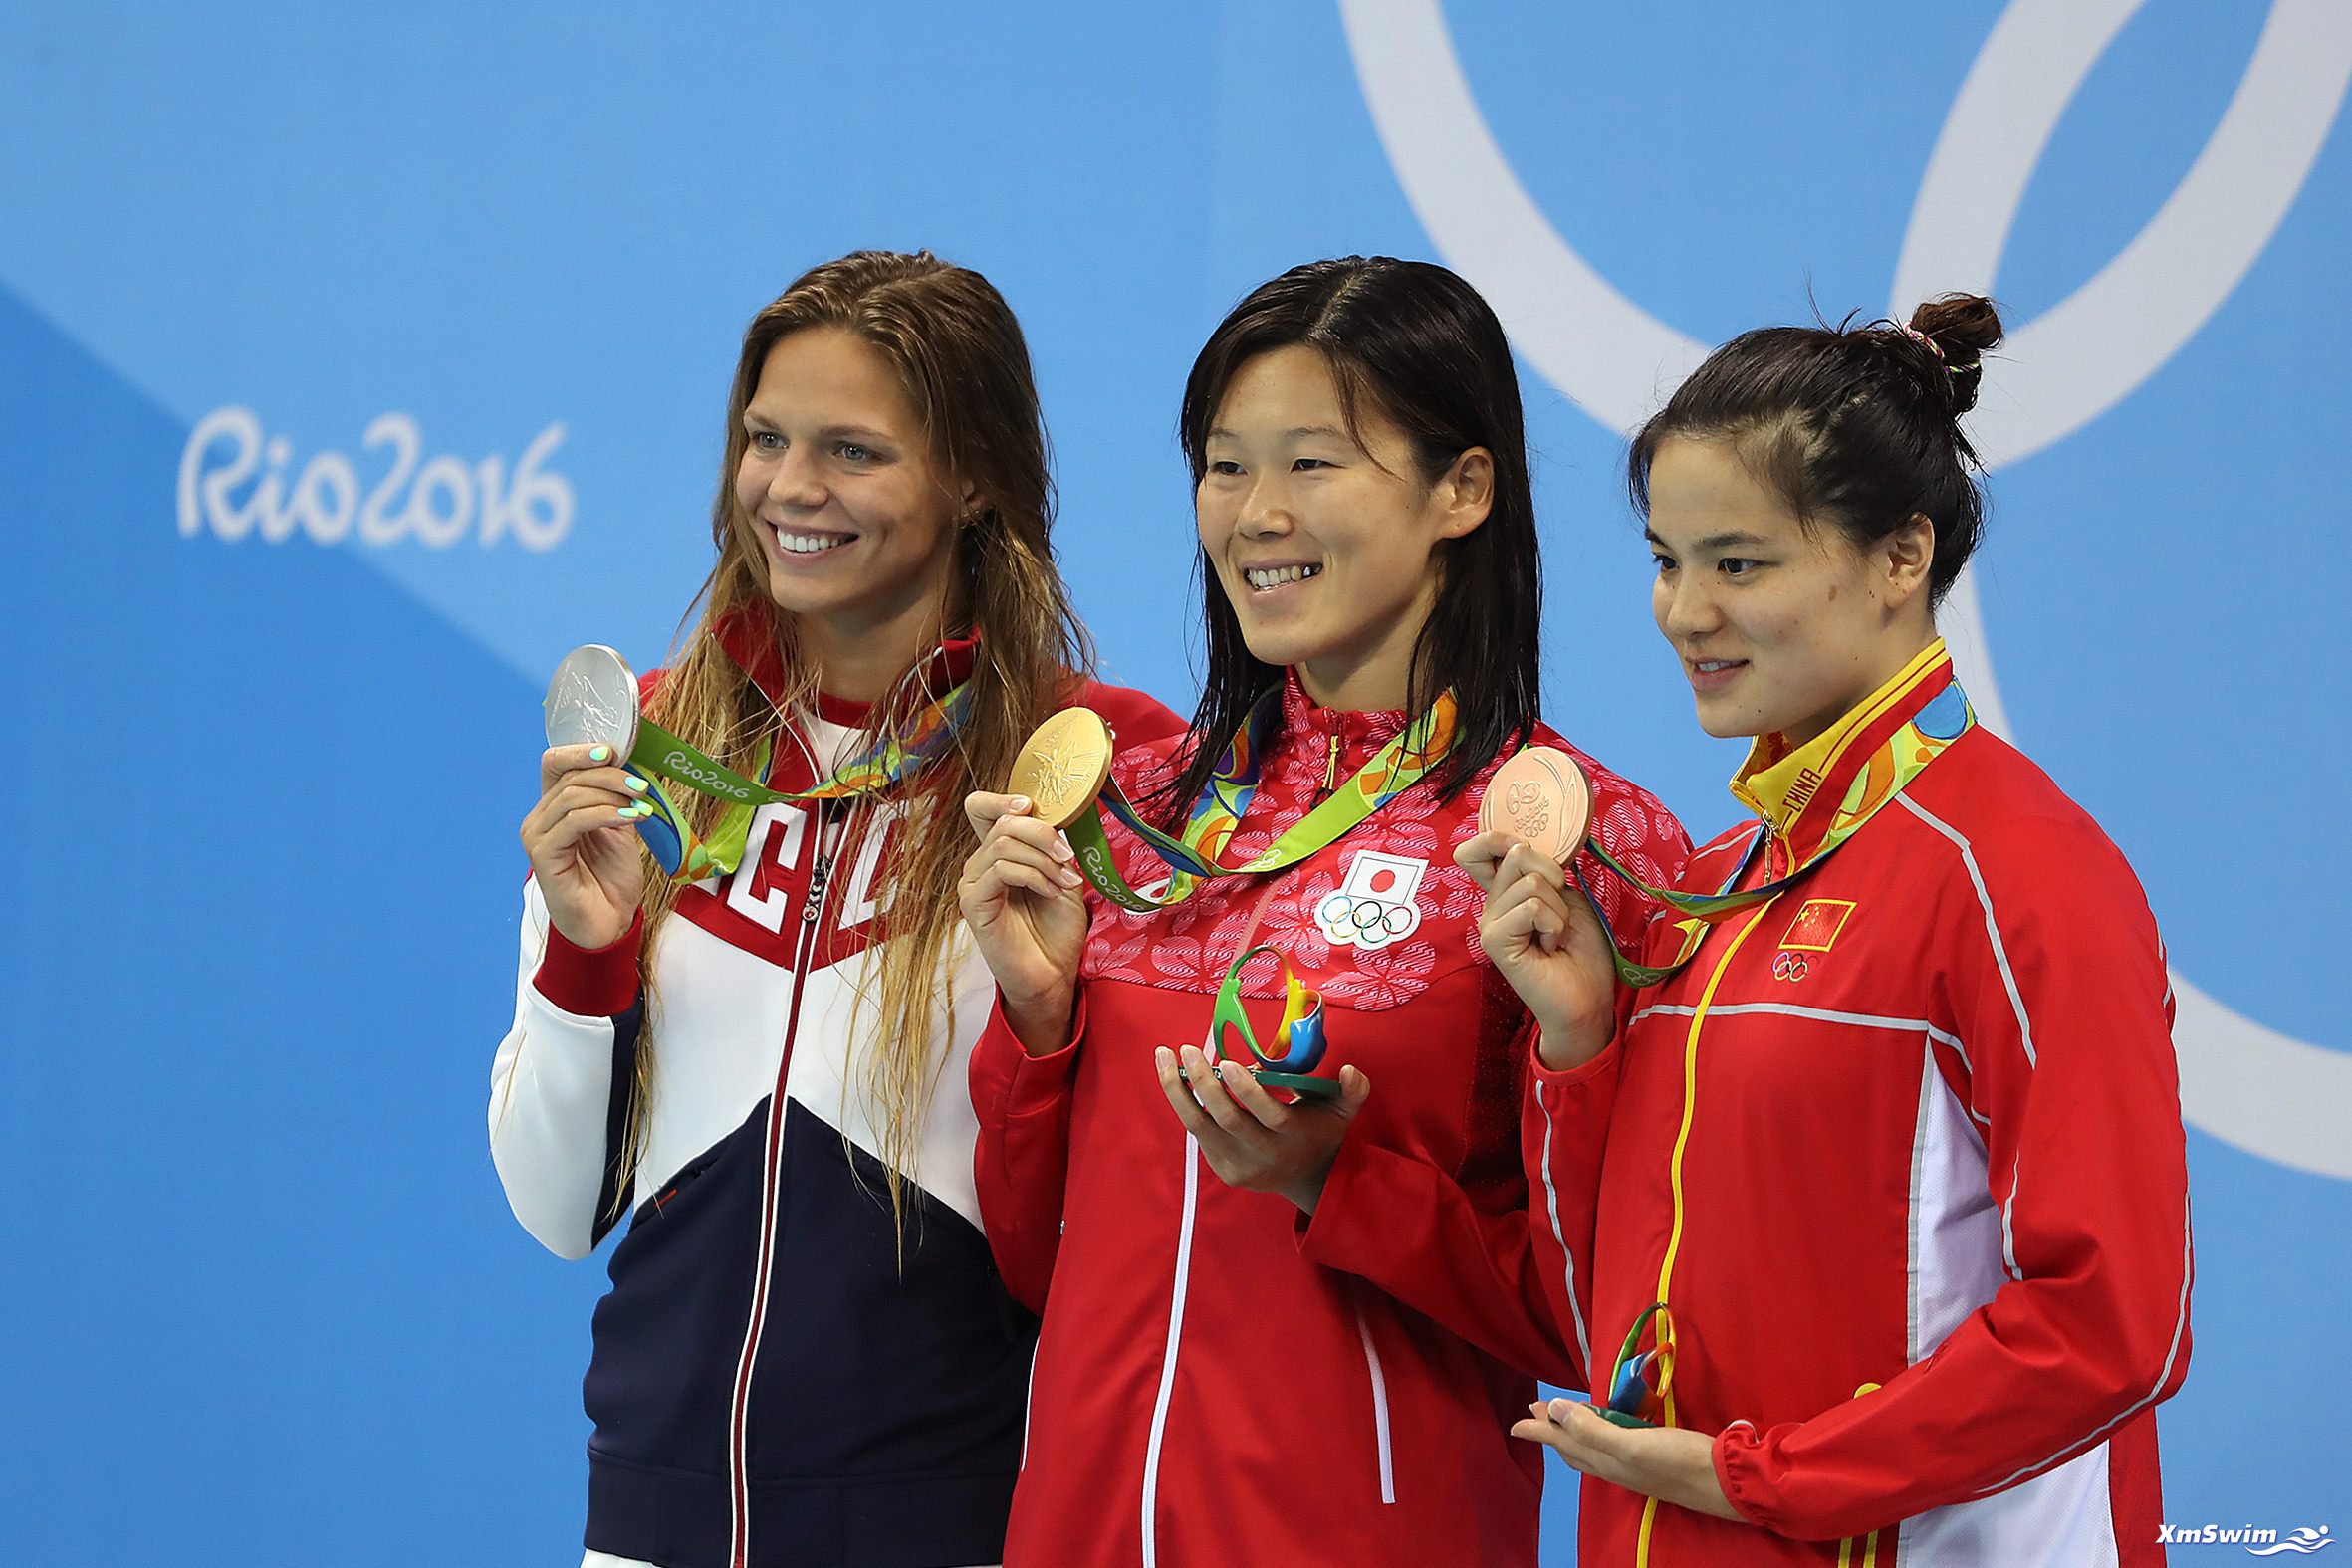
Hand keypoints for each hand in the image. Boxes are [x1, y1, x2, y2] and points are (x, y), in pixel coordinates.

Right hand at [521, 743, 650, 949]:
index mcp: (555, 807)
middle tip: (641, 788)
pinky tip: (629, 820)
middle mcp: (540, 819)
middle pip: (568, 776)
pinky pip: (573, 822)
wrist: (609, 922)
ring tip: (640, 806)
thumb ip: (618, 798)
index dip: (581, 751)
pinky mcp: (543, 856)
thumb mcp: (620, 827)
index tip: (615, 751)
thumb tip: (632, 766)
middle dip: (609, 776)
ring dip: (611, 795)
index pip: (555, 763)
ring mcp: (538, 837)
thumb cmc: (612, 879)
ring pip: (571, 796)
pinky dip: (604, 814)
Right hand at [958, 792, 1087, 1053]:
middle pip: (1002, 822)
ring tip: (1064, 884)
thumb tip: (1053, 818)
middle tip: (1068, 857)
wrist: (1052, 975)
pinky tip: (1050, 892)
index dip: (1001, 798)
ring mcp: (973, 883)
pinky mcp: (974, 903)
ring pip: (1004, 844)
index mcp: (997, 854)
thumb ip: (1052, 847)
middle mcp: (979, 864)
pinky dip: (1033, 876)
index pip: (981, 809)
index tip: (1031, 806)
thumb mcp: (1062, 878)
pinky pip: (1001, 870)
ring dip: (1043, 860)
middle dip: (1041, 833)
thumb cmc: (1056, 930)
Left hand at [1153, 1045, 1371, 1213]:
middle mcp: (1264, 1154)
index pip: (1268, 1115)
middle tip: (1188, 1049)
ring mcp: (1240, 1164)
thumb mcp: (1343, 1112)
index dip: (1247, 1091)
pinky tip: (1173, 1076)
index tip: (1229, 1062)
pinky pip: (1198, 1132)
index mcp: (1293, 1137)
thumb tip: (1350, 1070)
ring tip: (1164, 1057)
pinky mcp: (1222, 1168)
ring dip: (1178, 1091)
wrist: (1305, 1178)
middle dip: (1204, 1083)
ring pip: (1200, 1127)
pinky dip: (1182, 1103)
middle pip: (1228, 1120)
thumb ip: (1353, 1091)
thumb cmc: (1321, 1131)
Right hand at [1454, 831, 1618, 1069]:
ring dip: (1558, 910)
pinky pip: (1531, 908)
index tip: (1525, 852)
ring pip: (1530, 882)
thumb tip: (1523, 846)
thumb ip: (1544, 873)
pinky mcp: (1495, 942)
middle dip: (1554, 877)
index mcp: (1504, 893)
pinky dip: (1554, 925)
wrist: (1588, 1000)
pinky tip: (1550, 947)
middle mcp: (1491, 906)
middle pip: (1516, 854)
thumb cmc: (1581, 951)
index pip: (1474, 850)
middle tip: (1559, 914)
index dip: (1497, 839)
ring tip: (1555, 937)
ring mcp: (1489, 923)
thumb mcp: (1567, 899)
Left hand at [1510, 1397, 1742, 1522]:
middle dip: (1552, 1428)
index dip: (1540, 1430)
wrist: (1725, 1482)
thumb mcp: (1632, 1444)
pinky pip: (1613, 1446)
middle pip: (1573, 1446)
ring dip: (1573, 1430)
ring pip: (1592, 1448)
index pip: (1563, 1442)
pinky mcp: (1651, 1459)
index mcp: (1605, 1461)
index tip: (1516, 1422)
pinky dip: (1599, 1433)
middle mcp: (1615, 1466)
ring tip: (1562, 1416)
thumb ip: (1592, 1429)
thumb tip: (1554, 1410)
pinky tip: (1606, 1428)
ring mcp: (1633, 1464)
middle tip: (1536, 1410)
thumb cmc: (1679, 1460)